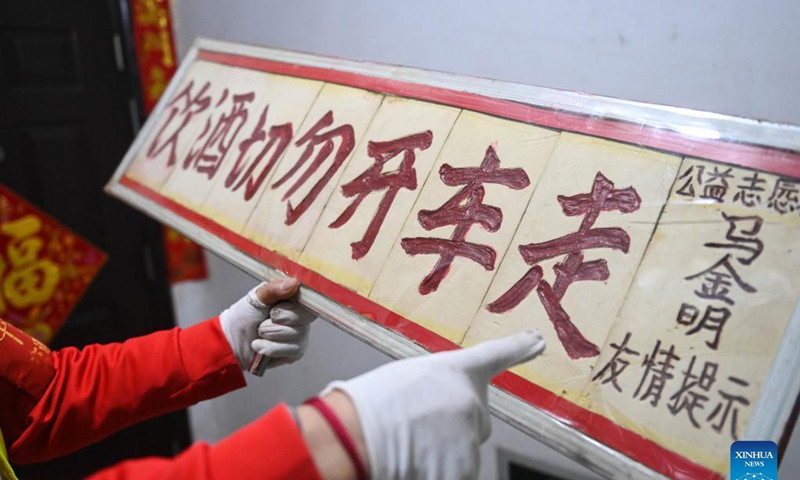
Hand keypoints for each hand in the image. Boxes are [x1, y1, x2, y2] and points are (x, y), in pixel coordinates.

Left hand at [219, 278, 314, 371]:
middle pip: (303, 318)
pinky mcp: (296, 351)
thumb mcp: (256, 298)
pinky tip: (261, 346)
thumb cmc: (245, 316)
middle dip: (276, 322)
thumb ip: (274, 289)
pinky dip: (271, 348)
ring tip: (259, 333)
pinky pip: (292, 349)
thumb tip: (294, 283)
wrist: (232, 341)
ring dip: (271, 335)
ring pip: (297, 334)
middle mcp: (301, 316)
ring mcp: (301, 334)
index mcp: (294, 299)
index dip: (291, 307)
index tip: (274, 309)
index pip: (308, 300)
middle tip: (261, 322)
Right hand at [320, 331, 545, 479]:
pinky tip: (414, 465)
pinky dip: (438, 472)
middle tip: (419, 430)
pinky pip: (457, 473)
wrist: (358, 434)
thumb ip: (437, 393)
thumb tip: (441, 415)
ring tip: (409, 446)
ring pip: (465, 454)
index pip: (495, 355)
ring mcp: (471, 436)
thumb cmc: (371, 406)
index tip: (538, 340)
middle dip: (455, 430)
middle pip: (478, 423)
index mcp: (455, 371)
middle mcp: (472, 401)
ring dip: (442, 455)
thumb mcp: (408, 382)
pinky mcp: (464, 468)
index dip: (518, 348)